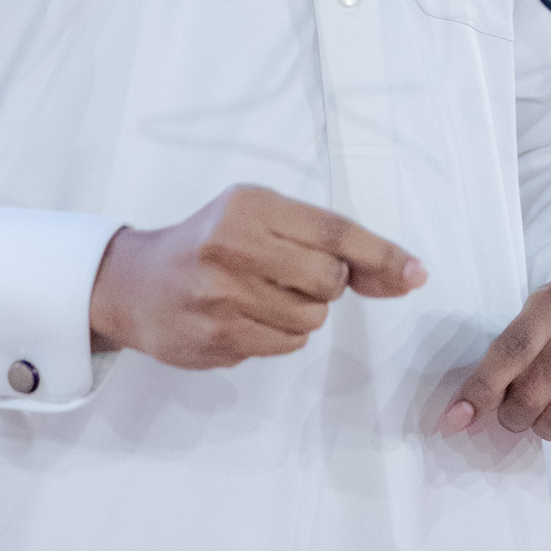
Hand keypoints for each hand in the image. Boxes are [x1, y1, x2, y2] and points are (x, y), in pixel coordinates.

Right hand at [89, 184, 426, 368]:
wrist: (135, 284)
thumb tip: (398, 273)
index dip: (381, 253)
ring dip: (302, 311)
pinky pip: (287, 343)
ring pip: (312, 318)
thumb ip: (320, 238)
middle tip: (291, 274)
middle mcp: (235, 246)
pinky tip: (248, 316)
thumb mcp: (256, 216)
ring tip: (262, 295)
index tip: (416, 273)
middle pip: (330, 279)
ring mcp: (224, 297)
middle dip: (327, 283)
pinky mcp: (219, 338)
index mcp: (250, 206)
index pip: (333, 230)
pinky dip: (281, 334)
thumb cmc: (208, 242)